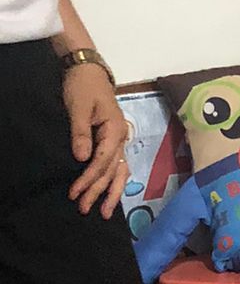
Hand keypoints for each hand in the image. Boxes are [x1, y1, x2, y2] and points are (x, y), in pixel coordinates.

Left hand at [64, 64, 128, 216]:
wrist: (89, 71)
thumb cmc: (83, 87)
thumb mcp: (78, 107)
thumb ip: (81, 133)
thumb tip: (82, 159)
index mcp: (115, 130)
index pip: (102, 161)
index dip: (88, 179)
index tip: (74, 193)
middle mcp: (121, 138)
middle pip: (112, 171)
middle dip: (99, 192)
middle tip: (85, 210)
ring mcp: (119, 140)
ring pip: (119, 171)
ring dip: (111, 192)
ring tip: (103, 212)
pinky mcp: (112, 141)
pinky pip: (116, 165)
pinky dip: (114, 181)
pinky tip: (110, 194)